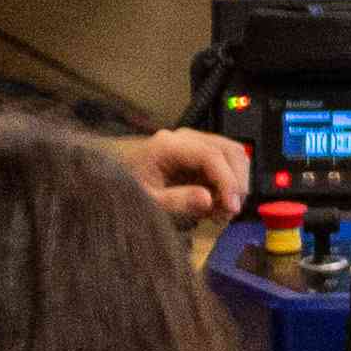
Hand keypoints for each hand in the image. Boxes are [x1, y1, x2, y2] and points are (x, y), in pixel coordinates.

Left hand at [126, 127, 254, 224]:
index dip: (227, 181)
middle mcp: (186, 138)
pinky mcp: (200, 153)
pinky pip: (226, 163)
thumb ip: (176, 200)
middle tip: (230, 212)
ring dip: (237, 182)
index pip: (211, 155)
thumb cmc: (127, 189)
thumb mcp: (147, 201)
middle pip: (229, 150)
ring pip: (233, 155)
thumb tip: (208, 199)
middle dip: (237, 182)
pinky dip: (230, 183)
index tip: (232, 207)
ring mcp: (195, 143)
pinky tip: (218, 203)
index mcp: (169, 145)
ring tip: (223, 210)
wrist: (112, 180)